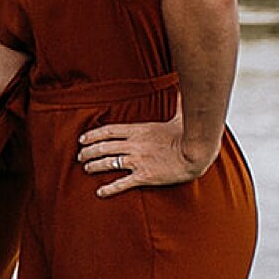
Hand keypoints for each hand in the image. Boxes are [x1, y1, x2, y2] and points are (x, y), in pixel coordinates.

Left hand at [77, 113, 210, 196]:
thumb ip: (177, 103)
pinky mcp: (144, 176)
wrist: (199, 154)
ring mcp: (138, 161)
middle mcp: (134, 145)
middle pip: (102, 147)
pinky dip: (109, 188)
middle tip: (80, 156)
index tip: (82, 139)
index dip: (92, 135)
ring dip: (93, 166)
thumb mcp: (179, 116)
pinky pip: (122, 183)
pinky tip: (100, 192)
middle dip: (88, 152)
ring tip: (86, 169)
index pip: (108, 131)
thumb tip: (184, 87)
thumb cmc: (190, 135)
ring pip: (107, 163)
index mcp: (139, 130)